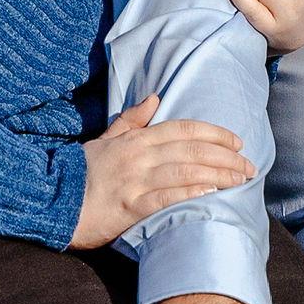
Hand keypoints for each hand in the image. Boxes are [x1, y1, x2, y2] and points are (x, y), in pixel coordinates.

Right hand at [68, 96, 255, 251]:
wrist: (52, 202)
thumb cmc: (79, 174)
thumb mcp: (103, 139)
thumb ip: (131, 121)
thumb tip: (155, 98)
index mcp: (135, 139)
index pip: (182, 128)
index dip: (213, 133)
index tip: (237, 142)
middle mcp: (139, 155)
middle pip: (192, 148)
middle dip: (226, 156)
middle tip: (250, 165)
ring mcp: (135, 180)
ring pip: (186, 170)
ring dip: (219, 174)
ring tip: (242, 179)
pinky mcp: (130, 206)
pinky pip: (168, 195)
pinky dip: (192, 191)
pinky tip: (213, 191)